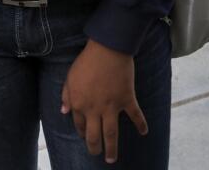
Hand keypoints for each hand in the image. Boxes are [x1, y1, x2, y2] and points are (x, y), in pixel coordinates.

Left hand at [61, 39, 147, 163]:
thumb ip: (66, 96)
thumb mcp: (70, 78)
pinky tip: (144, 133)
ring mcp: (111, 106)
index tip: (85, 135)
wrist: (107, 49)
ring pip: (111, 133)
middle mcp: (94, 110)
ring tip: (112, 159)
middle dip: (95, 148)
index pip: (79, 125)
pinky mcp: (126, 99)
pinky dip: (141, 124)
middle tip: (98, 155)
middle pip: (94, 135)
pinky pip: (135, 114)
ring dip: (112, 148)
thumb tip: (64, 112)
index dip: (81, 132)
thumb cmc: (87, 62)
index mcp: (79, 104)